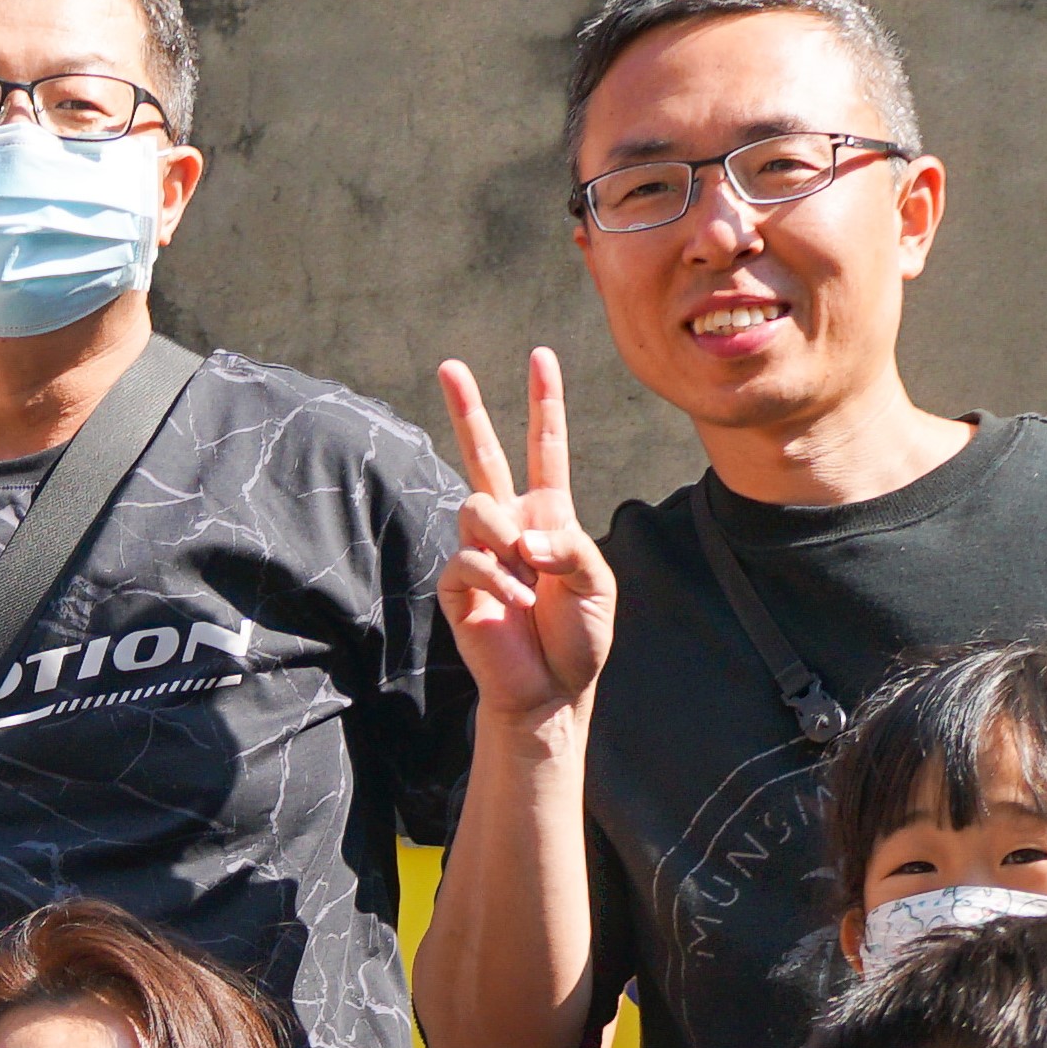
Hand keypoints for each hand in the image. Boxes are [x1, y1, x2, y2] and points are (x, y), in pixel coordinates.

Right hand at [435, 349, 614, 720]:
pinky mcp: (457, 585)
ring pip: (475, 507)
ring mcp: (481, 552)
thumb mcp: (598, 584)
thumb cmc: (579, 638)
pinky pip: (469, 560)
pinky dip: (496, 582)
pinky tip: (514, 606)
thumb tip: (523, 538)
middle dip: (466, 408)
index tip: (541, 358)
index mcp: (548, 516)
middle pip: (483, 454)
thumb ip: (570, 547)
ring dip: (504, 539)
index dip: (545, 403)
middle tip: (449, 365)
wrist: (551, 689)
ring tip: (526, 581)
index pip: (545, 448)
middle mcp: (511, 525)